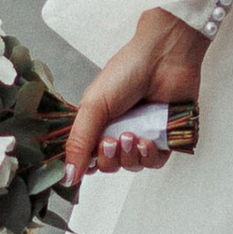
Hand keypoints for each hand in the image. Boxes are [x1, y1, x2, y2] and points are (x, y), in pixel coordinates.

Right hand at [65, 8, 207, 181]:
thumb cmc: (128, 71)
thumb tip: (67, 176)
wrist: (165, 57)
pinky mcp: (165, 137)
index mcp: (97, 122)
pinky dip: (149, 156)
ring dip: (130, 157)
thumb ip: (79, 142)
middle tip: (112, 140)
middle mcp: (118, 130)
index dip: (86, 163)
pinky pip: (154, 163)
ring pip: (131, 166)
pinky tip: (147, 140)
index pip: (86, 156)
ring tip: (132, 136)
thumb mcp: (94, 105)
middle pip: (108, 165)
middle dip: (109, 159)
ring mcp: (142, 134)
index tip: (87, 159)